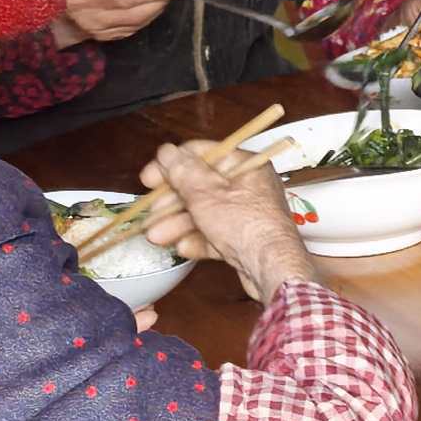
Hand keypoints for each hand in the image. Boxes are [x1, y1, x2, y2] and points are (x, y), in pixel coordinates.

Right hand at [122, 138, 314, 297]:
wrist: (271, 268)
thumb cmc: (244, 224)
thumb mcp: (206, 194)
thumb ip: (183, 172)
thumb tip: (167, 152)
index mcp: (245, 166)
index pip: (203, 155)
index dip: (172, 165)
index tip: (148, 179)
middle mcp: (248, 187)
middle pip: (200, 187)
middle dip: (171, 202)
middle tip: (150, 213)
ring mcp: (246, 215)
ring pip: (205, 214)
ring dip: (178, 224)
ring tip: (155, 237)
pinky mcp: (243, 241)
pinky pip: (215, 235)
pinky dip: (198, 241)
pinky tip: (182, 248)